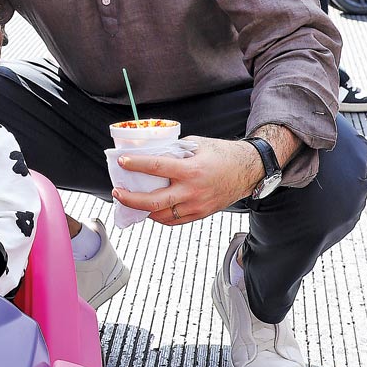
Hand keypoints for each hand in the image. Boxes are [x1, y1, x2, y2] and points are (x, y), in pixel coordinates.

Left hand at [111, 136, 261, 224]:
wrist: (248, 170)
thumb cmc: (223, 154)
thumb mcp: (197, 145)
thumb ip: (175, 150)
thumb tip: (152, 153)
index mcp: (191, 170)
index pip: (156, 167)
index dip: (136, 165)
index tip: (122, 161)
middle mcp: (192, 191)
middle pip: (154, 201)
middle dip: (131, 199)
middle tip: (117, 192)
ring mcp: (197, 206)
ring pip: (162, 215)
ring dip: (142, 209)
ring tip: (130, 200)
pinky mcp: (201, 214)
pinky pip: (174, 220)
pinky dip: (159, 216)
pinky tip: (150, 209)